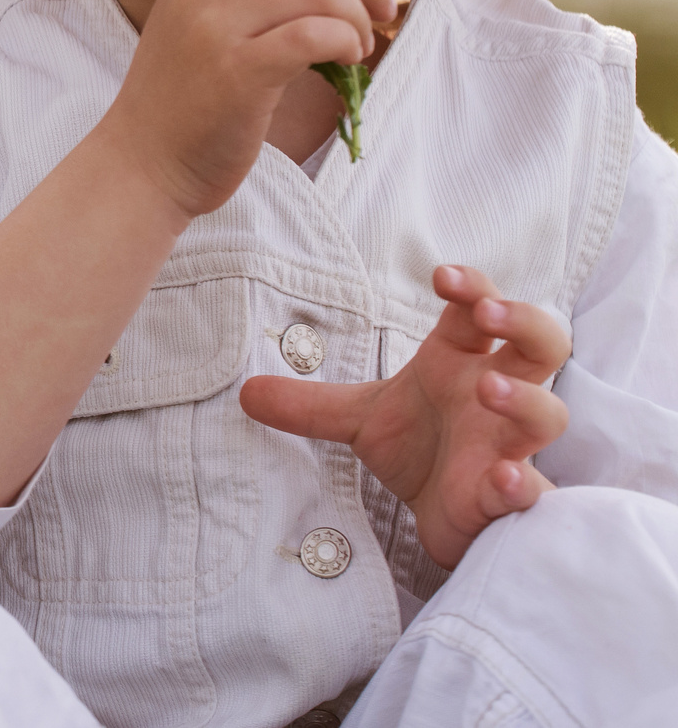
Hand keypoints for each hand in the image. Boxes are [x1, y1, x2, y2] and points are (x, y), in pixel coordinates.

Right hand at [107, 0, 396, 217]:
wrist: (143, 161)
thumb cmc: (186, 101)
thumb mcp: (205, 26)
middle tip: (384, 12)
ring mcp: (214, 25)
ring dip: (358, 15)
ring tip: (360, 46)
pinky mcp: (236, 69)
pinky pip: (314, 34)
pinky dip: (346, 41)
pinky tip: (347, 59)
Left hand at [240, 264, 567, 568]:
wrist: (442, 516)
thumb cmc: (419, 451)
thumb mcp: (358, 419)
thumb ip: (308, 404)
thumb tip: (245, 391)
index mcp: (461, 364)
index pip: (480, 308)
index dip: (473, 287)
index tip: (442, 276)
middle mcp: (495, 397)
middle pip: (542, 344)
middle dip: (525, 321)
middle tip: (489, 312)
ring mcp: (509, 447)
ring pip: (547, 413)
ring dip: (524, 398)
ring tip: (487, 387)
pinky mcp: (514, 500)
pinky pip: (534, 492)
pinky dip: (522, 485)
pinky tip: (505, 478)